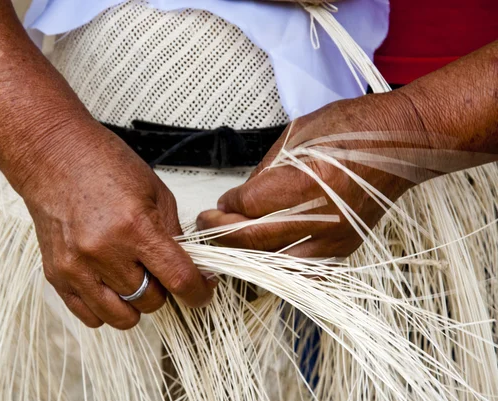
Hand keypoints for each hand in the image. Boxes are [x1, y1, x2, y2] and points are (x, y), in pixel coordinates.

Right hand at [19, 123, 214, 328]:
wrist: (52, 156)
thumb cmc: (103, 165)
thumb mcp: (155, 191)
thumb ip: (173, 234)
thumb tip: (190, 267)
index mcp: (135, 226)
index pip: (178, 279)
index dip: (197, 293)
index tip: (201, 293)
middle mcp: (104, 251)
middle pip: (151, 300)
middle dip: (163, 289)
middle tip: (158, 269)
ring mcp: (77, 267)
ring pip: (122, 317)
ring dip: (136, 304)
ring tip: (133, 278)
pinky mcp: (56, 275)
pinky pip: (90, 317)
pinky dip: (107, 309)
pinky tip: (110, 286)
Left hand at [197, 92, 432, 257]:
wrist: (402, 143)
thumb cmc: (354, 128)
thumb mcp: (299, 133)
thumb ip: (266, 170)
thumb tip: (241, 197)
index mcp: (308, 181)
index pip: (249, 205)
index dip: (226, 206)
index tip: (217, 203)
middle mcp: (322, 217)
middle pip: (255, 240)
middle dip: (220, 234)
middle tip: (205, 226)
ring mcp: (335, 238)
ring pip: (274, 263)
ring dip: (244, 255)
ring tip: (227, 243)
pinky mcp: (344, 249)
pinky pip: (302, 271)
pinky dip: (277, 267)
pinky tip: (262, 256)